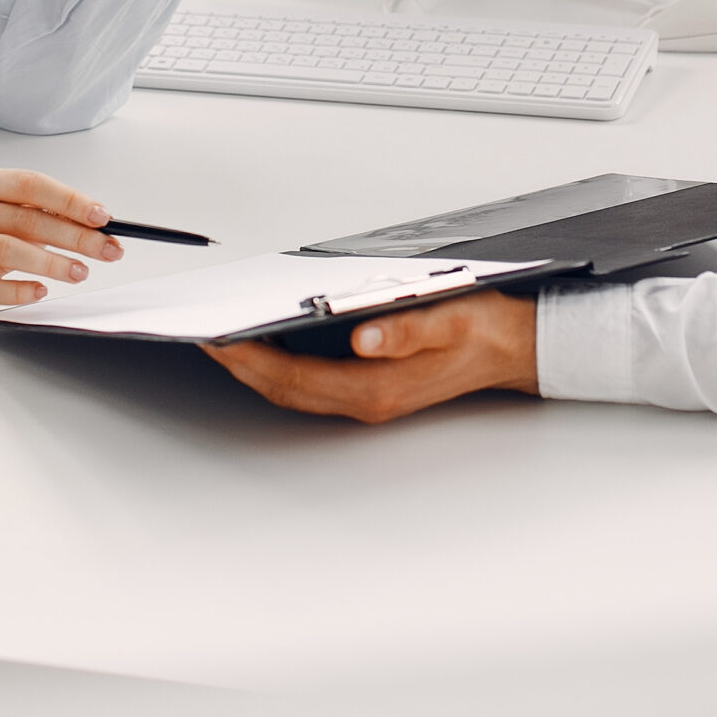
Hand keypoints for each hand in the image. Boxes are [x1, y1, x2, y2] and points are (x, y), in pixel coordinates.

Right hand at [0, 167, 123, 312]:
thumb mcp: (12, 212)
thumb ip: (49, 213)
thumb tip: (100, 226)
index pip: (30, 184)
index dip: (69, 200)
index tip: (102, 216)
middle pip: (25, 219)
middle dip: (73, 236)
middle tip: (106, 249)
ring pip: (6, 249)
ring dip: (49, 262)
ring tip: (80, 272)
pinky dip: (18, 289)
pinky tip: (41, 290)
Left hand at [205, 290, 538, 423]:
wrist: (512, 348)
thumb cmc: (481, 328)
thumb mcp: (448, 317)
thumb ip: (404, 329)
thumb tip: (362, 338)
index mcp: (377, 386)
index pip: (294, 377)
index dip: (250, 360)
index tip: (219, 340)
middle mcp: (367, 399)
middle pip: (285, 389)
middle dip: (241, 366)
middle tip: (205, 338)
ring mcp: (367, 398)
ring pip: (295, 391)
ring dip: (256, 370)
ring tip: (224, 341)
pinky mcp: (371, 388)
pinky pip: (311, 385)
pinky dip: (280, 369)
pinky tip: (267, 347)